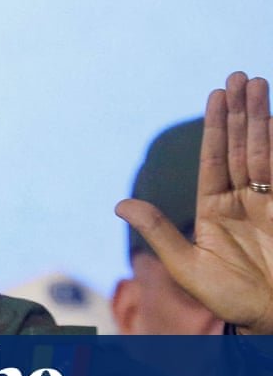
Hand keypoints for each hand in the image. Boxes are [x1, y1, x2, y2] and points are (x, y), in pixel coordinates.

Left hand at [117, 72, 272, 333]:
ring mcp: (269, 202)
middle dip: (240, 112)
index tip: (217, 94)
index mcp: (214, 210)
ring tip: (258, 82)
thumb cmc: (231, 300)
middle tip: (239, 75)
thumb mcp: (188, 266)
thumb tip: (118, 204)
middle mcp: (244, 200)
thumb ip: (158, 232)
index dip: (217, 127)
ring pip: (264, 151)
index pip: (215, 158)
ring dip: (261, 118)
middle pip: (240, 146)